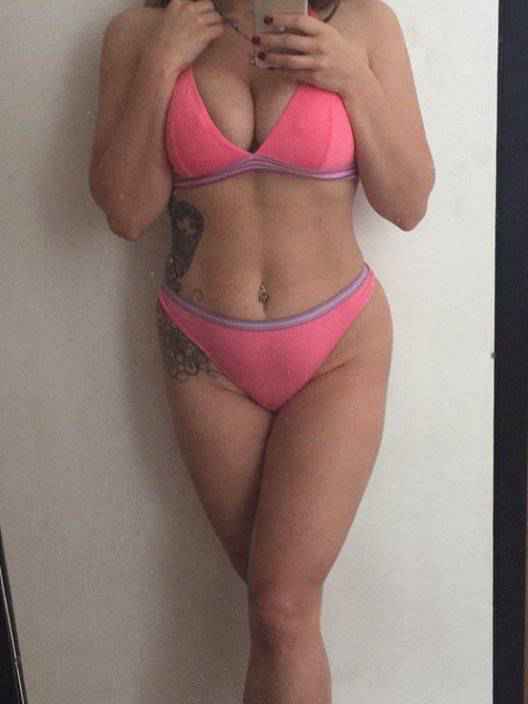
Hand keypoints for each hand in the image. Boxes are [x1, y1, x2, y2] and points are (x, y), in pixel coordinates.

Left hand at [253, 12, 368, 94]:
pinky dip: (279, 70)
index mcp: (324, 31)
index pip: (300, 22)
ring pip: (288, 59)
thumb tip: (288, 24)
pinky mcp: (314, 77)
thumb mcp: (330, 35)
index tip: (268, 19)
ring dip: (272, 57)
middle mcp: (320, 46)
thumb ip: (312, 30)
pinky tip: (270, 67)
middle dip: (270, 39)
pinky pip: (292, 73)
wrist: (354, 77)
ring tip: (260, 54)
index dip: (282, 19)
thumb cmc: (340, 53)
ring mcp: (317, 63)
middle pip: (289, 41)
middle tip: (256, 38)